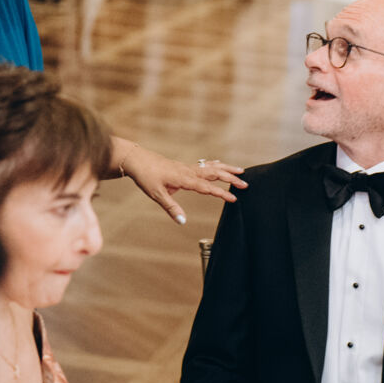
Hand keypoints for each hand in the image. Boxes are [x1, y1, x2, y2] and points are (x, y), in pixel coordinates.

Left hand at [115, 140, 246, 224]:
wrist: (137, 160)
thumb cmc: (146, 177)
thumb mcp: (157, 195)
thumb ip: (171, 208)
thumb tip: (182, 222)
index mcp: (184, 179)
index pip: (207, 188)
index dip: (221, 193)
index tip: (234, 198)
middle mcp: (189, 171)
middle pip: (214, 173)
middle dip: (231, 178)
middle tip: (246, 184)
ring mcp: (187, 167)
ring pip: (211, 167)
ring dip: (227, 169)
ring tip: (241, 171)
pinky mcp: (184, 166)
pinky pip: (204, 165)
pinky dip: (215, 164)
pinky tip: (220, 164)